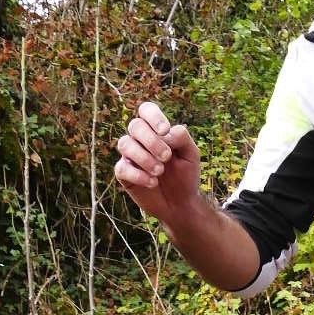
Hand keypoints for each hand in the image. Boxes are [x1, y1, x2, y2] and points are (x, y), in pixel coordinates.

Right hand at [115, 100, 202, 225]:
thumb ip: (181, 137)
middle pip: (135, 125)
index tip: (165, 131)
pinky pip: (122, 168)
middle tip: (167, 157)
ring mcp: (130, 155)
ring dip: (144, 158)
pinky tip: (152, 182)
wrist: (180, 204)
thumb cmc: (185, 175)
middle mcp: (140, 139)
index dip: (153, 117)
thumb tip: (165, 133)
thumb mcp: (191, 154)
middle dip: (152, 141)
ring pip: (124, 144)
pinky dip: (138, 175)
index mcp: (156, 130)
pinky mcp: (124, 173)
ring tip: (159, 171)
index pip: (146, 110)